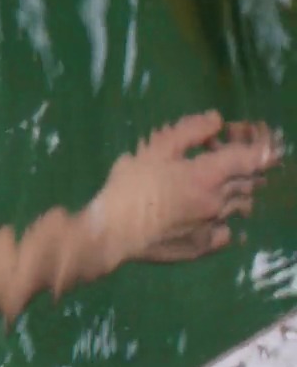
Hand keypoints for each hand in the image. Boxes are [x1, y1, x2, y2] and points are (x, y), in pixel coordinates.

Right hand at [89, 111, 282, 264]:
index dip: (253, 146)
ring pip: (241, 206)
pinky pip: (227, 232)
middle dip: (242, 166)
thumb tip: (216, 120)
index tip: (241, 139)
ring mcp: (214, 226)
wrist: (113, 233)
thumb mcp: (154, 150)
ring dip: (235, 192)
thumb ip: (188, 131)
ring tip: (216, 185)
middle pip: (248, 181)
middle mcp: (218, 201)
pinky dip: (226, 221)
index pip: (250, 158)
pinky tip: (210, 217)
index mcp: (207, 176)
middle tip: (219, 157)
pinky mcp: (204, 246)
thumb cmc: (130, 188)